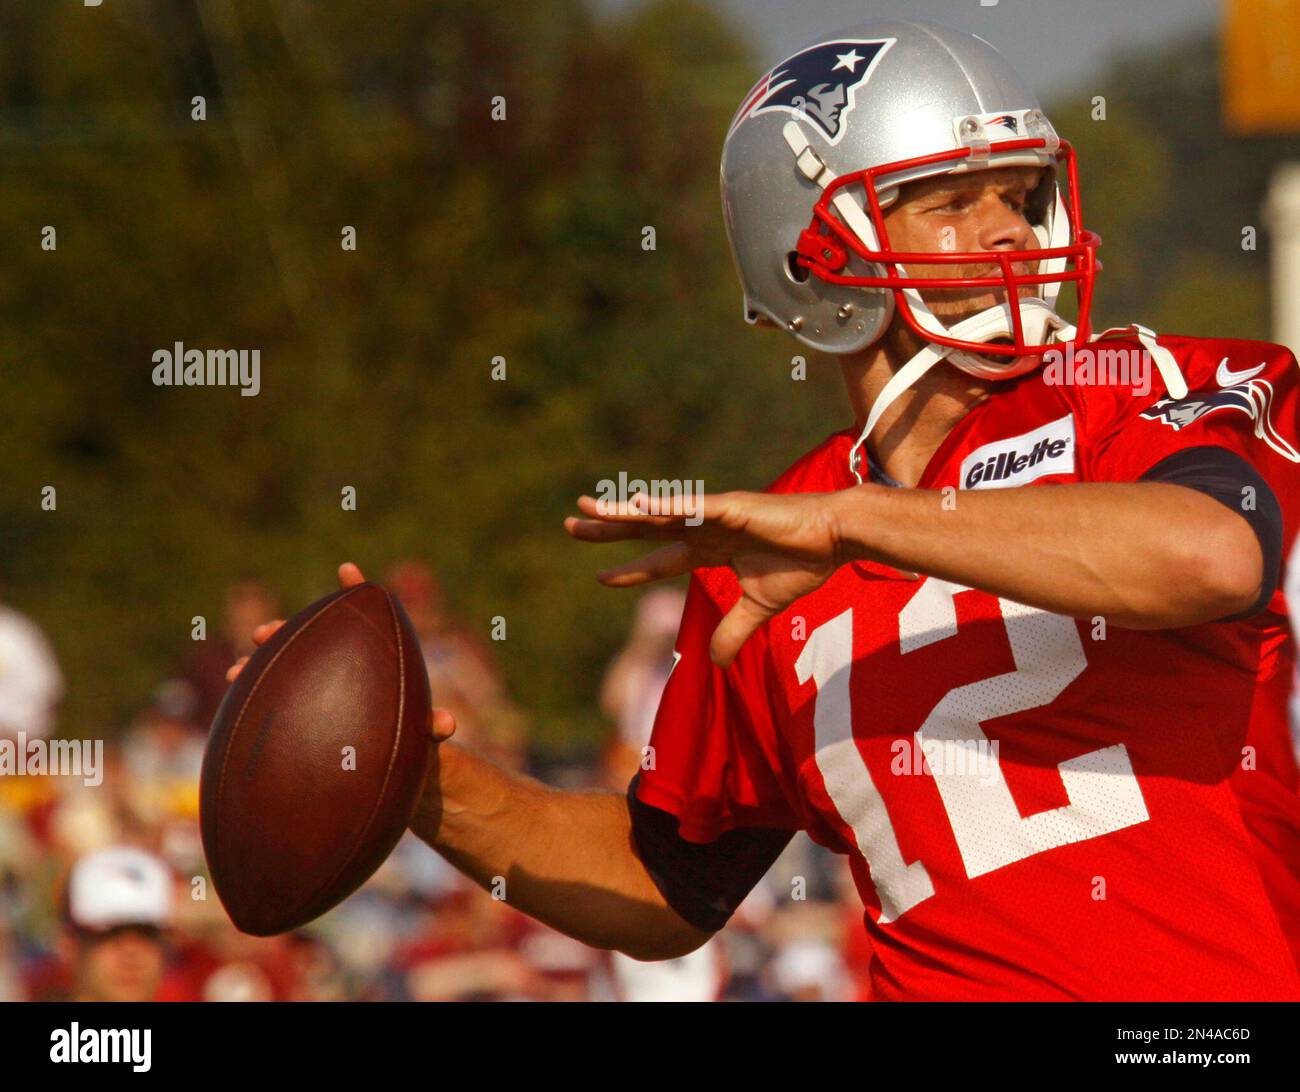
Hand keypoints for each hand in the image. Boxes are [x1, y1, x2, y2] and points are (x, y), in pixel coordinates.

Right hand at [224, 562, 456, 743]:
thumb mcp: (423, 736)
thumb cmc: (412, 744)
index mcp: (376, 660)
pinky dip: (252, 689)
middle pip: (312, 636)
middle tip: (262, 632)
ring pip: (285, 662)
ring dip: (260, 661)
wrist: (393, 769)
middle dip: (286, 629)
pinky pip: (272, 693)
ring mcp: (318, 685)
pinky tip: (232, 693)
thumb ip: (431, 728)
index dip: (357, 591)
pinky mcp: (302, 707)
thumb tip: (447, 725)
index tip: (347, 570)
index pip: (367, 616)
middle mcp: (342, 666)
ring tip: (237, 669)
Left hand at [565, 488, 858, 666]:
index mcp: (711, 549)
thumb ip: (733, 631)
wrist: (835, 538)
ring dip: (621, 511)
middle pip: (646, 527)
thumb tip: (715, 663)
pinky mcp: (730, 507)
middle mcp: (704, 528)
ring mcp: (713, 515)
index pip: (660, 560)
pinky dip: (664, 506)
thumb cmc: (802, 563)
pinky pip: (690, 507)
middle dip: (609, 527)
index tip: (600, 576)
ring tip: (588, 508)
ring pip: (658, 512)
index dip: (631, 569)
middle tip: (571, 522)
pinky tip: (635, 504)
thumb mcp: (759, 608)